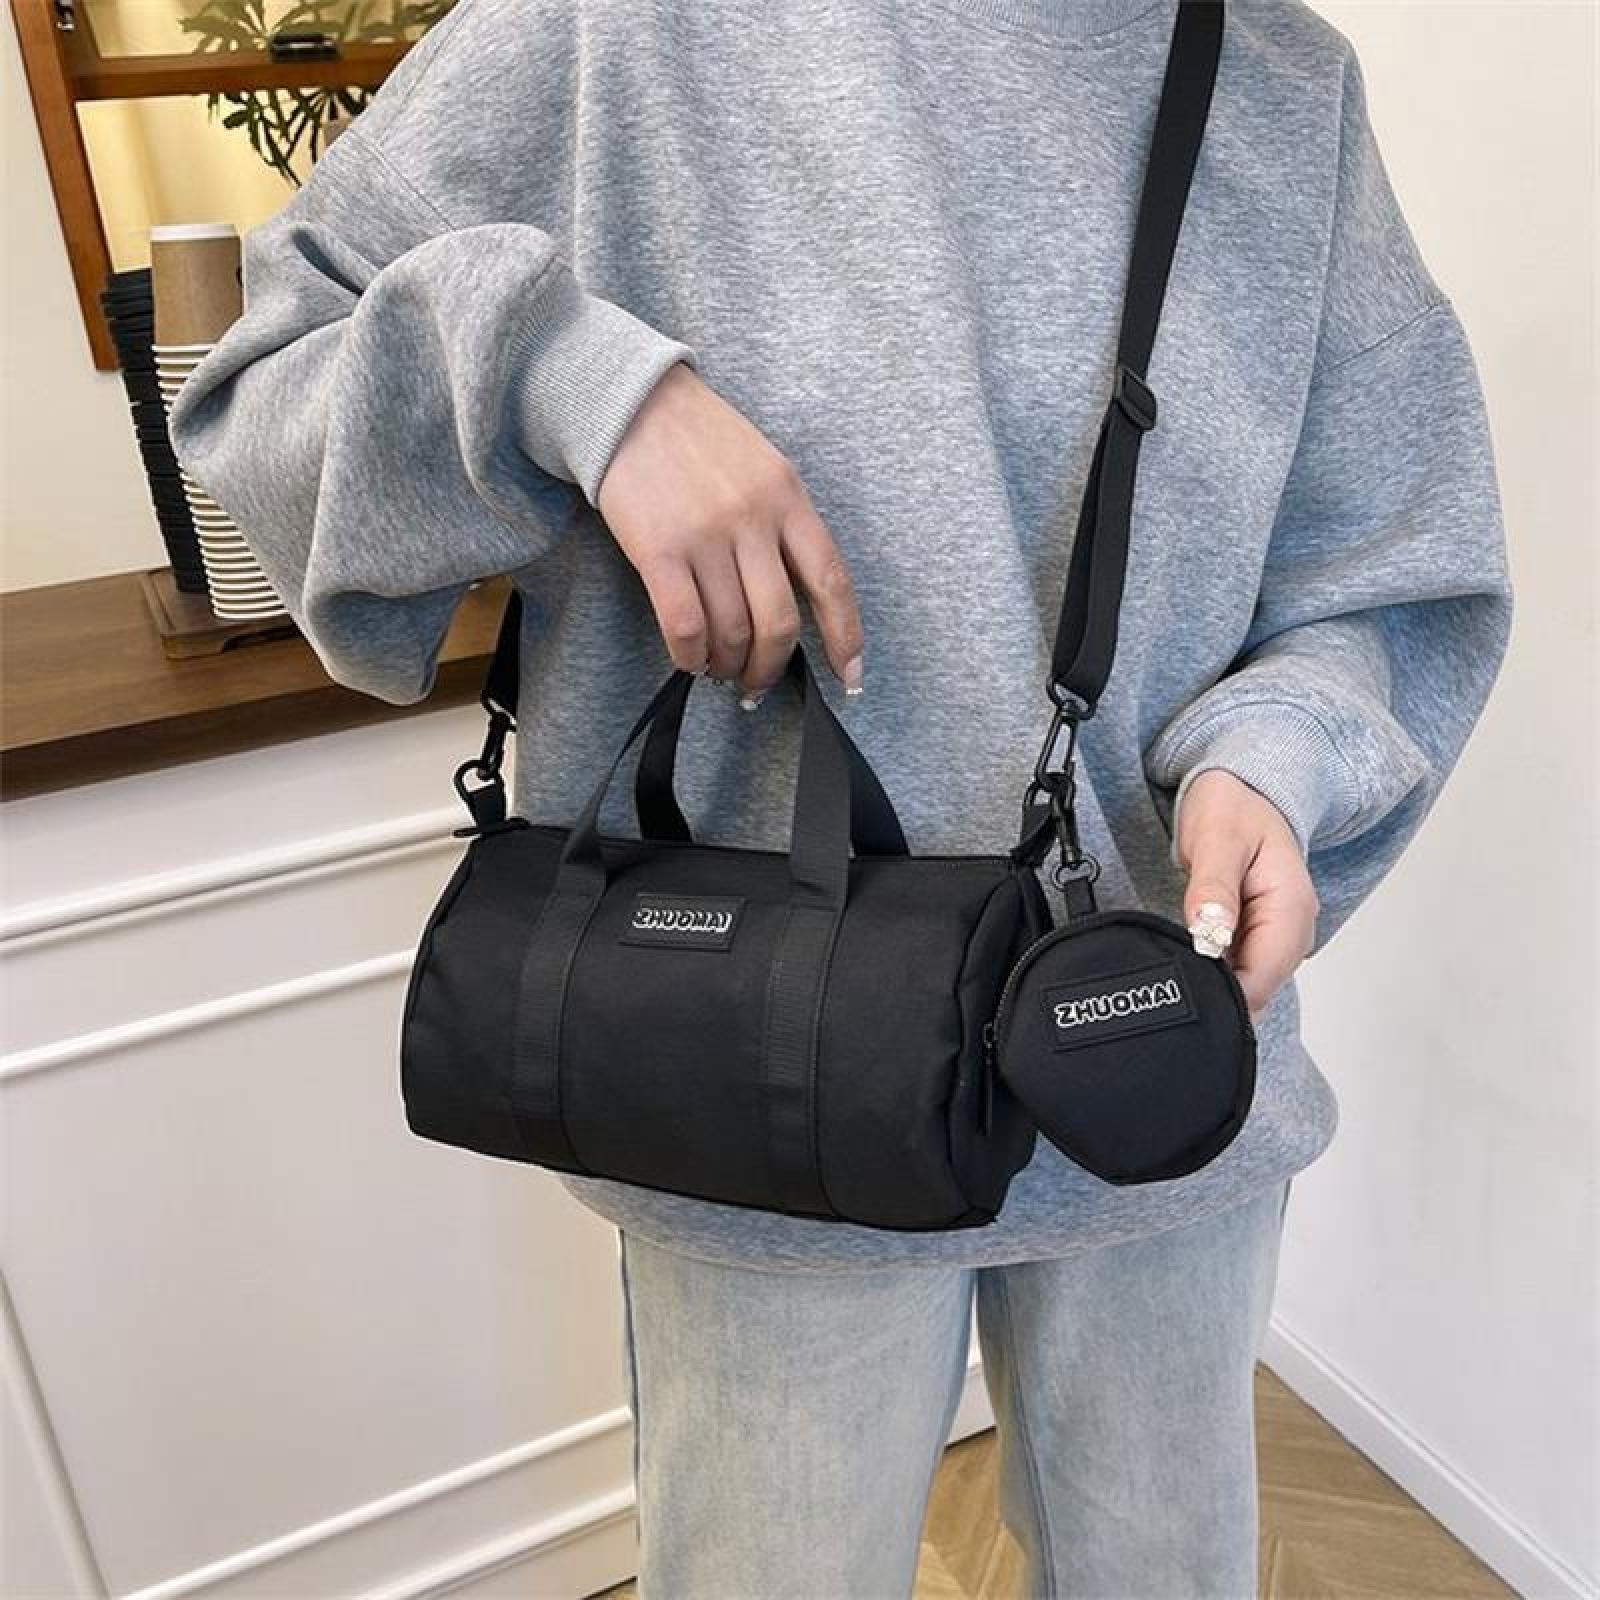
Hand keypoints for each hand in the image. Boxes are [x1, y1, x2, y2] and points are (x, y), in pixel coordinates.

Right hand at [596, 361, 864, 702]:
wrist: (631, 402)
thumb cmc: (699, 440)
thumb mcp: (763, 468)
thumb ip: (784, 525)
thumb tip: (794, 602)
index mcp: (789, 497)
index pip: (831, 581)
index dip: (844, 637)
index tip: (849, 676)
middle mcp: (754, 518)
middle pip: (779, 621)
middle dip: (771, 667)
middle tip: (757, 682)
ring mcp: (706, 535)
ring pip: (732, 630)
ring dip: (727, 665)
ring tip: (719, 670)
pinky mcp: (659, 550)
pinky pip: (686, 625)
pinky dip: (691, 656)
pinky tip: (690, 660)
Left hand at [1175, 769, 1319, 1017]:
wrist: (1242, 790)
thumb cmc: (1233, 807)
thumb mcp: (1217, 838)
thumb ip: (1213, 889)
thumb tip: (1210, 937)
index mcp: (1291, 908)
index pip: (1262, 978)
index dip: (1222, 995)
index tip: (1180, 987)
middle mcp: (1292, 930)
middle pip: (1255, 989)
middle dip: (1215, 993)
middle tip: (1168, 975)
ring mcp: (1277, 936)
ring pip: (1246, 984)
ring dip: (1213, 983)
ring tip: (1176, 961)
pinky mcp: (1259, 937)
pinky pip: (1237, 968)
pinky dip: (1213, 969)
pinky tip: (1189, 956)